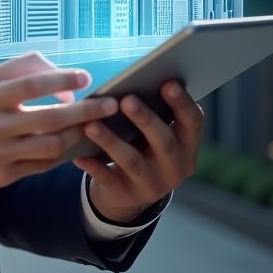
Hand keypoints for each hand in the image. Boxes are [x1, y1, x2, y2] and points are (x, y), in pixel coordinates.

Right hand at [0, 51, 119, 193]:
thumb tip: (60, 79)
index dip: (64, 80)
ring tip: (95, 125)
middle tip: (111, 104)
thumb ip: (18, 71)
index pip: (33, 83)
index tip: (86, 78)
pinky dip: (62, 154)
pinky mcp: (2, 176)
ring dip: (79, 135)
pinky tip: (75, 144)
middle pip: (51, 118)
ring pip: (52, 145)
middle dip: (87, 111)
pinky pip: (42, 165)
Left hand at [75, 80, 203, 223]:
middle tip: (127, 99)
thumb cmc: (144, 148)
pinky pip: (108, 179)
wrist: (132, 195)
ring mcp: (152, 185)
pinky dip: (93, 166)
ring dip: (111, 141)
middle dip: (145, 119)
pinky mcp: (126, 195)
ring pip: (131, 161)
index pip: (193, 123)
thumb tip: (138, 78)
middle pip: (164, 141)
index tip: (168, 83)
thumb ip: (155, 113)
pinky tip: (79, 155)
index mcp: (187, 146)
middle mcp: (175, 167)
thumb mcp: (156, 135)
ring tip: (91, 125)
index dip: (182, 103)